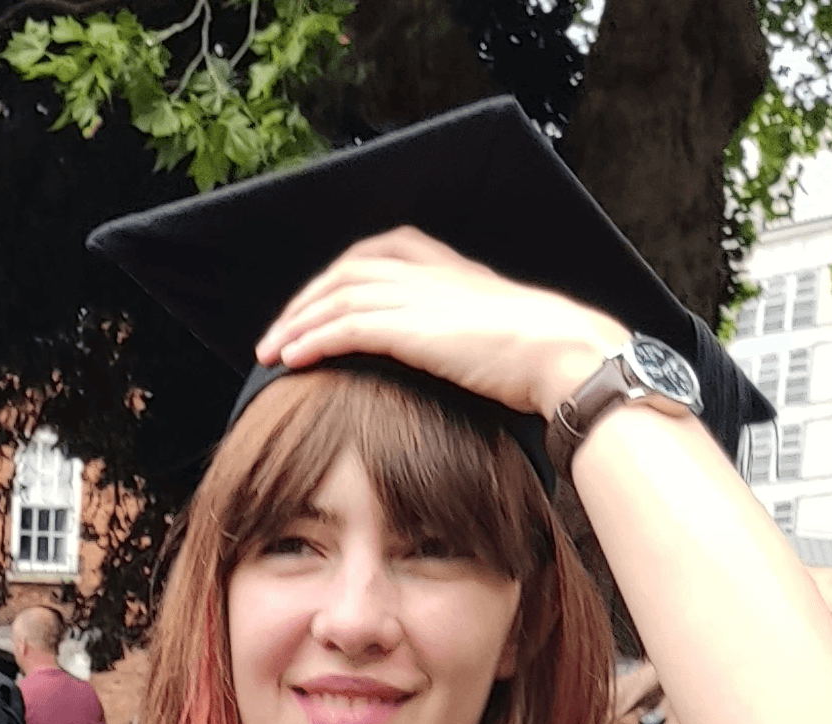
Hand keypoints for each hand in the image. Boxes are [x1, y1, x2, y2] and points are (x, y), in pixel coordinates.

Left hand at [255, 226, 629, 421]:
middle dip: (302, 303)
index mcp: (441, 263)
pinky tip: (290, 360)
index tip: (310, 309)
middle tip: (275, 336)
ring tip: (269, 352)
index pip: (369, 257)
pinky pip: (345, 326)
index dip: (331, 282)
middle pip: (342, 273)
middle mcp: (422, 270)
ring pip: (335, 297)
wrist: (562, 351)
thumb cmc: (540, 349)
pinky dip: (312, 340)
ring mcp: (415, 295)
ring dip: (295, 325)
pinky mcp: (410, 326)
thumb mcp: (491, 324)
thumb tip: (446, 348)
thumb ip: (457, 325)